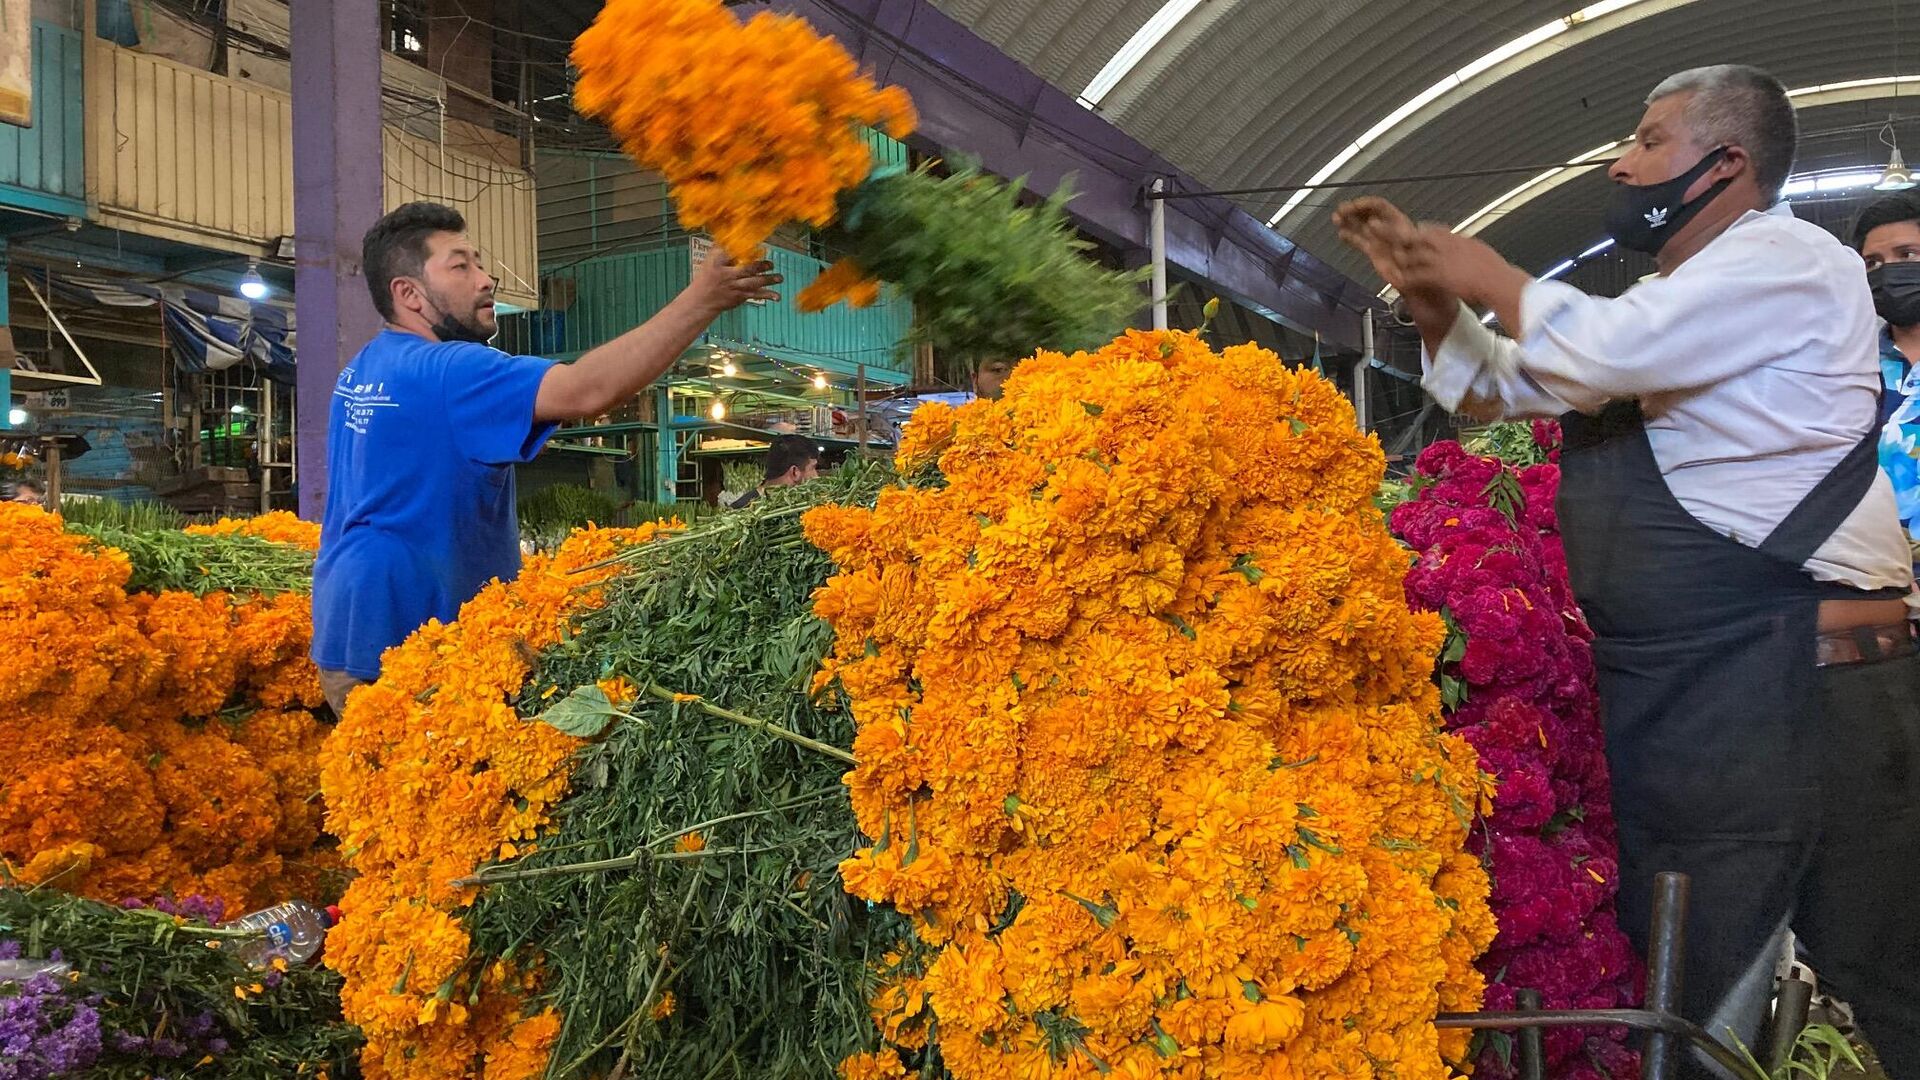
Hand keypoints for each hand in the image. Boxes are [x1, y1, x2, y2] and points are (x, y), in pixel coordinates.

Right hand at [686, 250, 781, 315]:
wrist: (702, 299)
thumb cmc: (708, 276)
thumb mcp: (710, 259)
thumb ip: (720, 247)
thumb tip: (729, 232)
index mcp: (719, 263)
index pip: (730, 253)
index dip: (742, 248)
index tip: (753, 243)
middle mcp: (728, 275)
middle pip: (746, 269)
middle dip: (760, 266)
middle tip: (771, 264)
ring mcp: (736, 287)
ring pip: (754, 283)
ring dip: (768, 280)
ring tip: (779, 278)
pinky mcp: (741, 296)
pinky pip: (756, 295)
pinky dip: (767, 295)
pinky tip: (777, 296)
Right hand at [1334, 197, 1418, 289]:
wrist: (1419, 282)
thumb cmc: (1419, 260)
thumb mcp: (1408, 241)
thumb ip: (1389, 232)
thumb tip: (1370, 223)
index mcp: (1397, 221)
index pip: (1379, 206)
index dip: (1365, 203)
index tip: (1352, 205)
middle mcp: (1386, 228)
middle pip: (1368, 214)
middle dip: (1353, 210)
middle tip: (1339, 211)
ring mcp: (1379, 240)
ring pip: (1361, 226)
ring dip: (1348, 221)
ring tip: (1336, 219)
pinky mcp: (1373, 252)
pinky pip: (1359, 241)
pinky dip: (1350, 237)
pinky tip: (1341, 233)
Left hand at [1391, 225, 1521, 307]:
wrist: (1499, 282)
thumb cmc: (1496, 271)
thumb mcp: (1482, 251)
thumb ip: (1469, 247)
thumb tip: (1468, 246)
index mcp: (1458, 240)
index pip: (1434, 229)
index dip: (1421, 230)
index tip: (1413, 229)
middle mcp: (1447, 246)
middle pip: (1416, 236)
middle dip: (1397, 233)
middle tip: (1381, 229)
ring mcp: (1441, 260)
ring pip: (1413, 255)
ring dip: (1399, 258)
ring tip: (1388, 259)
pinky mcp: (1438, 275)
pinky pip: (1416, 276)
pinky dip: (1406, 279)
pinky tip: (1398, 281)